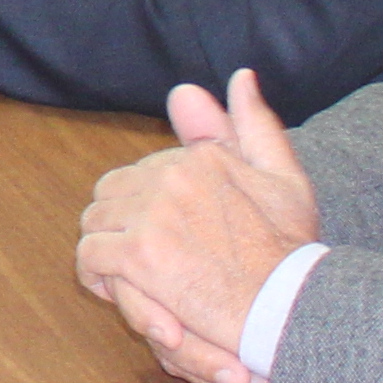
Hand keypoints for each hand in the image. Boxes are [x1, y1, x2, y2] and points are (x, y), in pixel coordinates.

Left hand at [76, 72, 320, 382]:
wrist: (291, 306)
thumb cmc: (291, 251)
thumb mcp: (284, 178)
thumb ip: (256, 126)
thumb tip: (241, 76)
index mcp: (201, 158)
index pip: (142, 170)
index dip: (142, 203)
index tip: (156, 232)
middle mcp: (171, 177)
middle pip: (112, 193)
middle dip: (117, 223)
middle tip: (132, 256)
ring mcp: (153, 214)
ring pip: (96, 221)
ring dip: (103, 247)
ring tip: (122, 273)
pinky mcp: (138, 254)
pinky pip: (90, 255)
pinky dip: (95, 274)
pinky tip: (114, 288)